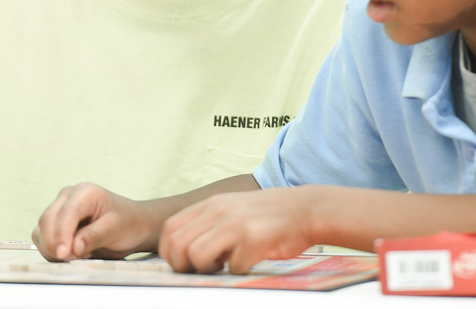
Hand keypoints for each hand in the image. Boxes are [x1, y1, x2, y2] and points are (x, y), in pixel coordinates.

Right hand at [32, 183, 159, 261]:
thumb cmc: (127, 223)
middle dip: (55, 244)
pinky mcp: (55, 221)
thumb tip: (73, 247)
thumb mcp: (115, 229)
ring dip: (51, 248)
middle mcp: (68, 195)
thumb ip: (94, 236)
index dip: (61, 235)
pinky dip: (50, 249)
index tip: (64, 255)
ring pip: (41, 229)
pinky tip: (70, 254)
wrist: (132, 225)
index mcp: (85, 192)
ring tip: (76, 257)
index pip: (66, 212)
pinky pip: (42, 236)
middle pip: (48, 220)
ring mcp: (60, 207)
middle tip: (73, 260)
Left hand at [159, 186, 317, 273]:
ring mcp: (236, 224)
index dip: (170, 252)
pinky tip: (248, 263)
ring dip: (207, 269)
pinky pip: (233, 266)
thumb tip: (182, 252)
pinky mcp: (254, 239)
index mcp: (210, 205)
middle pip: (178, 244)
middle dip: (183, 265)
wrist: (305, 209)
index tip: (183, 264)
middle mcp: (219, 211)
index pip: (170, 229)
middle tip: (201, 270)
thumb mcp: (231, 209)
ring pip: (198, 255)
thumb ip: (207, 223)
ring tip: (223, 266)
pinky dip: (238, 271)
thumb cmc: (266, 216)